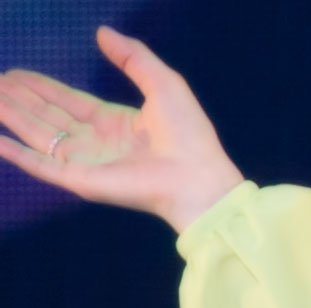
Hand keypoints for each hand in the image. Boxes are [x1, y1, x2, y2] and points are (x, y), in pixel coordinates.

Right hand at [0, 26, 245, 232]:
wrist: (197, 178)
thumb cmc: (188, 134)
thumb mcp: (163, 83)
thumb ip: (133, 57)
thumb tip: (102, 31)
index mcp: (114, 122)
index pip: (67, 101)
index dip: (40, 87)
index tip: (14, 73)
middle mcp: (94, 142)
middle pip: (45, 116)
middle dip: (17, 98)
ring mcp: (85, 161)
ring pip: (36, 134)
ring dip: (9, 115)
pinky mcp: (79, 180)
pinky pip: (40, 164)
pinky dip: (15, 153)